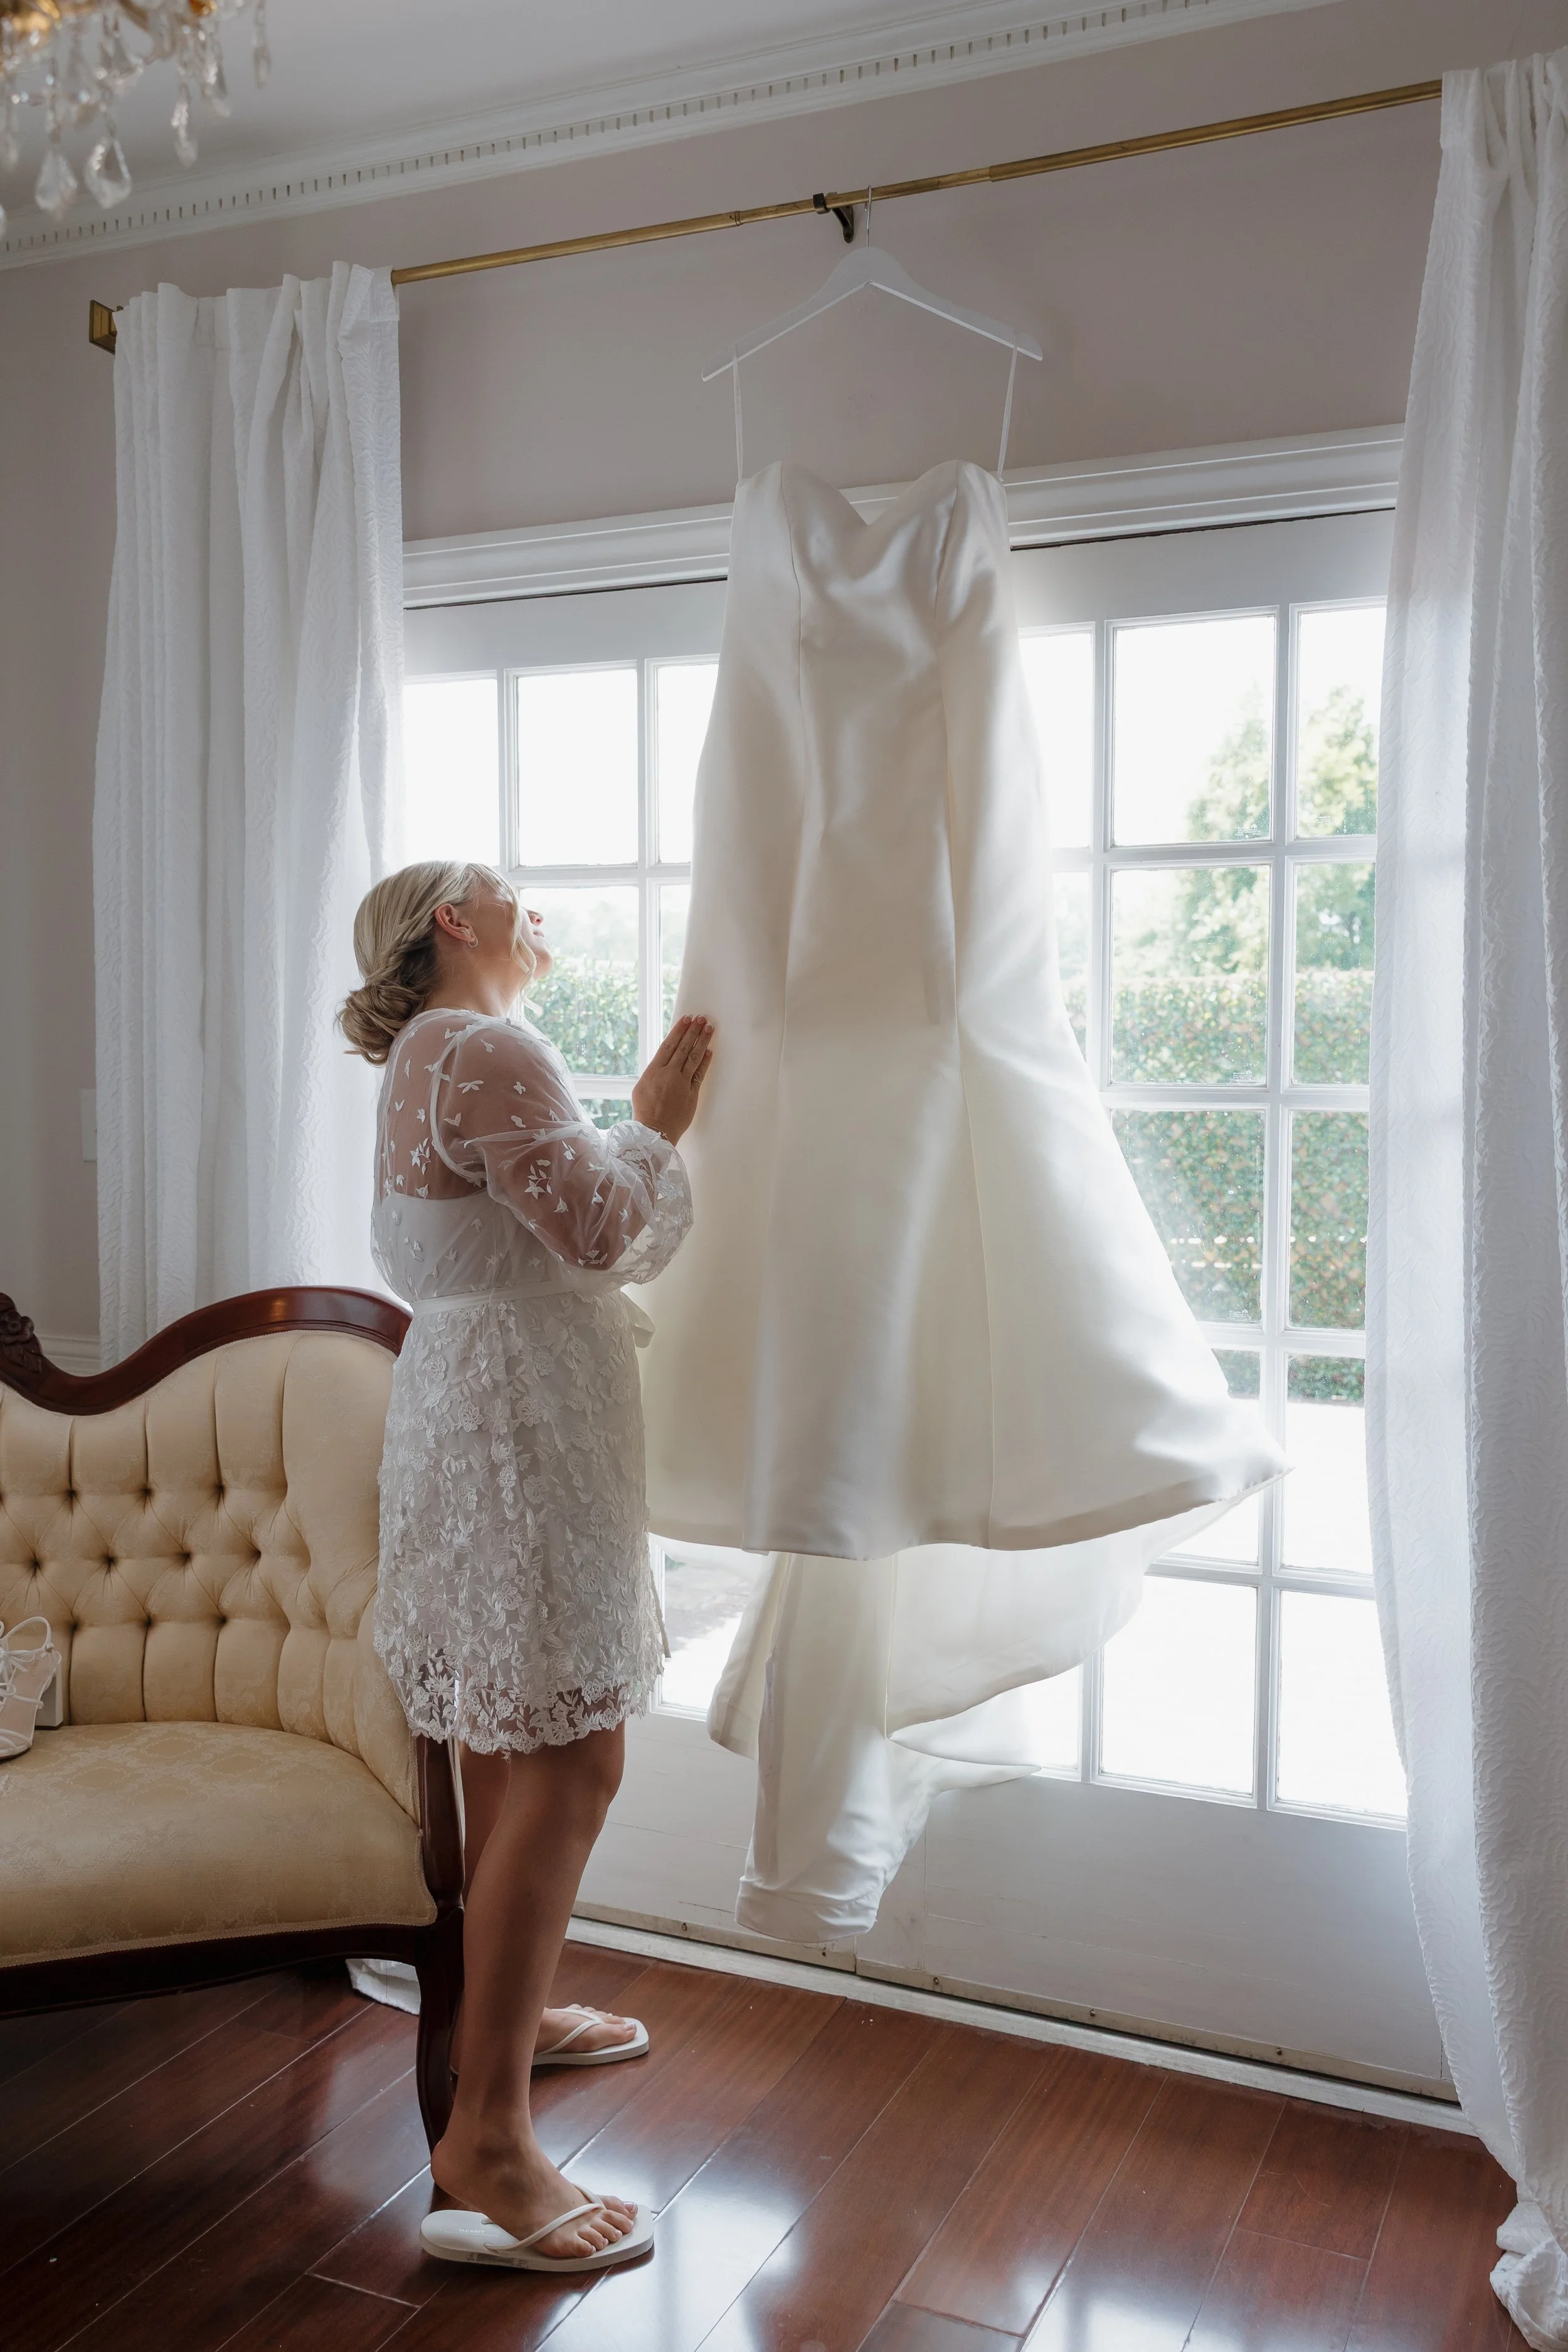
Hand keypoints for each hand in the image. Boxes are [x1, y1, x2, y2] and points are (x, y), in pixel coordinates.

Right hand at [632, 1016, 713, 1145]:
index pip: (668, 1045)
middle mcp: (668, 1074)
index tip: (686, 1019)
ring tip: (709, 1029)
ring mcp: (681, 1084)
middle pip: (683, 1048)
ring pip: (693, 1058)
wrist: (654, 1132)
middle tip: (701, 1018)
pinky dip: (705, 1062)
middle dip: (693, 1031)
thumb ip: (653, 1073)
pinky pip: (700, 1075)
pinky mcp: (692, 1095)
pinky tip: (710, 1051)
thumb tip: (662, 1062)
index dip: (678, 1031)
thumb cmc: (645, 1111)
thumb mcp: (641, 1088)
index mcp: (653, 1071)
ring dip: (702, 1042)